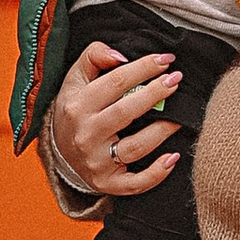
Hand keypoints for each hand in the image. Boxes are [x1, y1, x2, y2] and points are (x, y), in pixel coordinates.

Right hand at [50, 38, 181, 202]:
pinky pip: (135, 184)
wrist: (60, 150)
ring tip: (179, 117)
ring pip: (136, 147)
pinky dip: (157, 174)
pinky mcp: (106, 183)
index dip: (143, 68)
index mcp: (78, 106)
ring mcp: (96, 162)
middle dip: (155, 94)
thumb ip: (94, 56)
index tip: (166, 59)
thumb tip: (121, 55)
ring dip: (162, 131)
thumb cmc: (76, 108)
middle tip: (176, 80)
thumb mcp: (76, 78)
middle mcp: (86, 134)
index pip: (115, 82)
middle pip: (126, 112)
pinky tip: (173, 157)